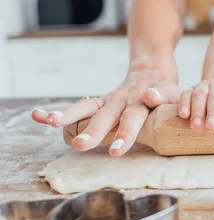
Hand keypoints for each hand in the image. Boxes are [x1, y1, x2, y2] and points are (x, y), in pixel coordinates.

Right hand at [31, 56, 179, 155]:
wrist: (152, 70)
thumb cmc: (165, 89)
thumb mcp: (171, 91)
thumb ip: (163, 97)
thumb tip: (151, 97)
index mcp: (140, 101)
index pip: (133, 118)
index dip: (125, 133)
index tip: (115, 150)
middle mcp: (120, 101)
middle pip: (106, 117)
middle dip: (93, 132)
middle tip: (80, 146)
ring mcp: (107, 101)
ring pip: (86, 108)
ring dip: (68, 116)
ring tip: (49, 122)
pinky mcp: (98, 103)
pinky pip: (77, 108)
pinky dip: (58, 112)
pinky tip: (37, 116)